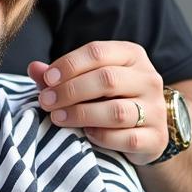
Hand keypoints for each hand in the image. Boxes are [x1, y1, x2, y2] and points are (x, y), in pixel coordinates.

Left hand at [28, 41, 166, 165]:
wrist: (146, 129)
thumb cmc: (109, 97)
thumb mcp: (88, 79)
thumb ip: (61, 75)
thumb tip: (34, 68)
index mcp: (131, 55)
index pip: (97, 52)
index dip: (69, 64)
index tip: (47, 78)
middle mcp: (148, 78)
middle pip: (106, 79)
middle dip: (70, 90)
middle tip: (47, 101)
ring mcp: (156, 110)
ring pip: (116, 111)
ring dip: (81, 114)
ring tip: (58, 117)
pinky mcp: (157, 138)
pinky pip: (127, 138)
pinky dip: (102, 137)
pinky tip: (86, 135)